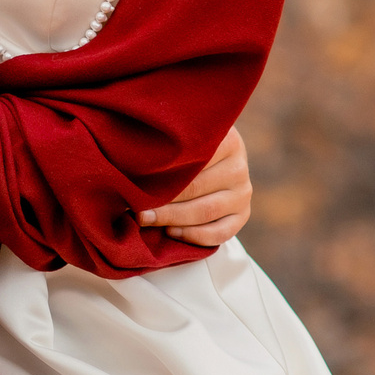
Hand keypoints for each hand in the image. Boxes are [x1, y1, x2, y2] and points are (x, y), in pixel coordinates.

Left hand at [139, 126, 251, 246]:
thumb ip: (167, 146)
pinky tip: (171, 232)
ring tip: (147, 219)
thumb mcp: (182, 138)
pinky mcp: (243, 214)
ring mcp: (243, 192)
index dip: (162, 173)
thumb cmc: (186, 147)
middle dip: (162, 201)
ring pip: (206, 212)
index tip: (136, 183)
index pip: (193, 161)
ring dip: (172, 219)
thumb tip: (131, 165)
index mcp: (227, 140)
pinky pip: (220, 233)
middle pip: (196, 189)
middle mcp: (239, 167)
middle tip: (136, 208)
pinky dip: (194, 236)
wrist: (212, 157)